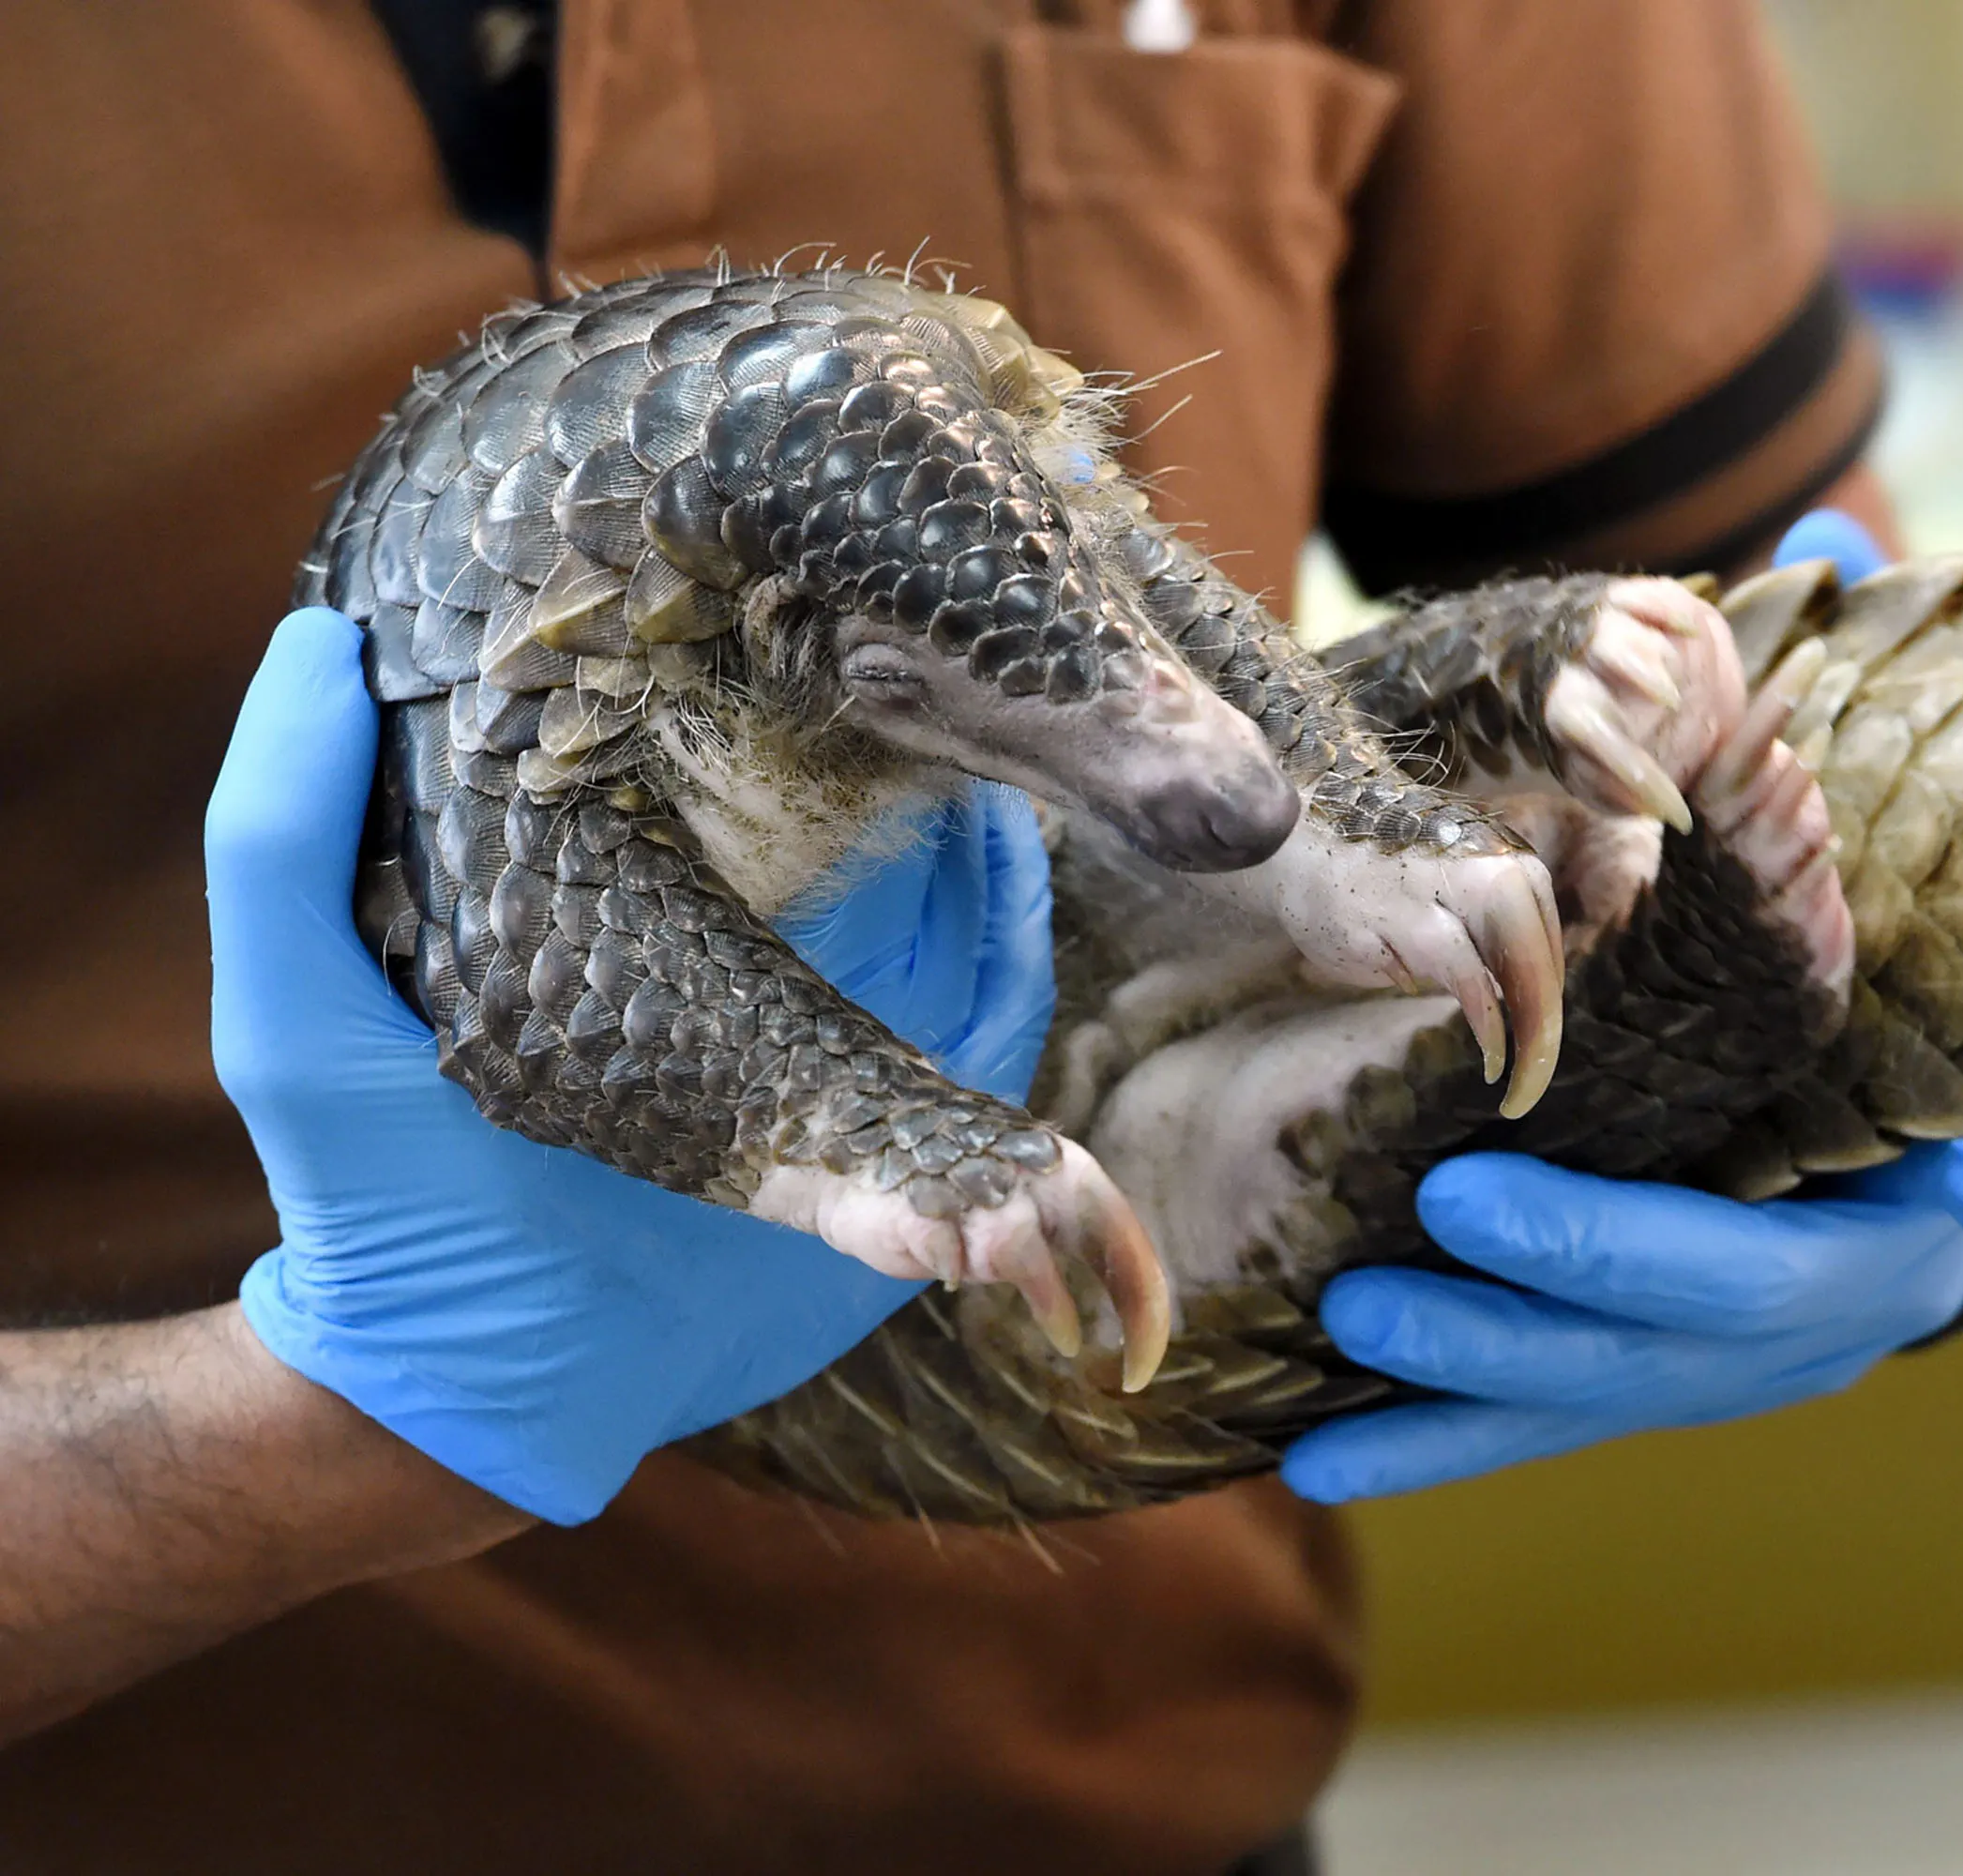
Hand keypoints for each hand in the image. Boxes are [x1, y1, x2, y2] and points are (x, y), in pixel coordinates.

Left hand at [214, 609, 1052, 1523]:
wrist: (479, 1388)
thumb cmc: (376, 1192)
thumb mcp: (294, 1010)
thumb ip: (278, 833)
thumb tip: (322, 634)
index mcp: (608, 907)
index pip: (706, 755)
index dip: (753, 670)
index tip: (780, 590)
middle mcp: (733, 953)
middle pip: (847, 809)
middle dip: (903, 726)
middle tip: (936, 645)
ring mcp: (828, 1034)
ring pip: (943, 896)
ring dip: (983, 819)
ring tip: (1011, 725)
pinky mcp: (891, 1120)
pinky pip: (989, 1016)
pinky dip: (1021, 934)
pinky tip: (1027, 857)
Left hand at [1277, 510, 1962, 1501]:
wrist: (1811, 1162)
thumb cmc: (1811, 1006)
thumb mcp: (1821, 880)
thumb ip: (1809, 725)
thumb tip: (1816, 526)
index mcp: (1912, 1179)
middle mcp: (1829, 1298)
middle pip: (1739, 1310)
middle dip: (1607, 1262)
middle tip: (1466, 1208)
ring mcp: (1715, 1365)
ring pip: (1614, 1387)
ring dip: (1489, 1366)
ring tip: (1356, 1321)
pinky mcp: (1615, 1391)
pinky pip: (1524, 1431)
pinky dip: (1428, 1444)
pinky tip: (1314, 1459)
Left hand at [1278, 1141, 1962, 1500]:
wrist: (1935, 1183)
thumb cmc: (1949, 1118)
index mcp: (1848, 1277)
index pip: (1713, 1272)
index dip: (1593, 1246)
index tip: (1461, 1192)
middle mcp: (1765, 1355)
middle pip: (1614, 1360)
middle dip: (1482, 1338)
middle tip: (1356, 1298)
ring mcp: (1694, 1382)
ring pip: (1555, 1409)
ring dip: (1434, 1413)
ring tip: (1312, 1415)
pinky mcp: (1632, 1383)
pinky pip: (1524, 1424)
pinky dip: (1423, 1444)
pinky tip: (1314, 1459)